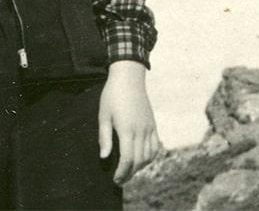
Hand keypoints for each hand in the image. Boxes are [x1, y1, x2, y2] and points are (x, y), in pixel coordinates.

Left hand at [98, 60, 162, 184]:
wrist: (129, 78)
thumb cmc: (112, 95)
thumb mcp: (103, 115)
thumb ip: (104, 137)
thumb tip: (104, 157)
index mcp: (127, 129)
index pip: (127, 159)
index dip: (122, 172)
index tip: (115, 180)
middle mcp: (141, 131)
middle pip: (138, 161)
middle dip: (129, 174)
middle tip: (120, 180)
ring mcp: (149, 128)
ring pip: (149, 156)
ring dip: (139, 167)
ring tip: (129, 171)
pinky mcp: (153, 124)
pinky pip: (155, 147)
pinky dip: (149, 157)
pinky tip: (142, 160)